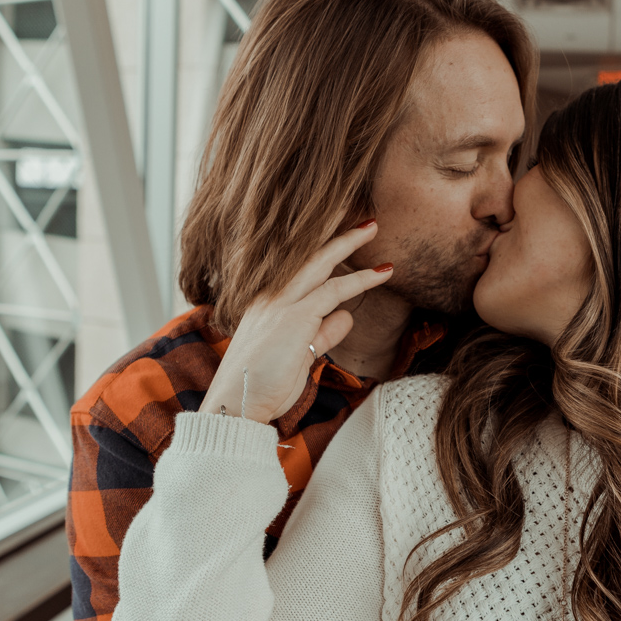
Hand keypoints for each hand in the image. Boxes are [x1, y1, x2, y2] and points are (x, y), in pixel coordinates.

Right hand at [198, 221, 393, 423]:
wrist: (238, 405)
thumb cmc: (263, 384)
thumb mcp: (299, 355)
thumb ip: (321, 334)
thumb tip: (345, 316)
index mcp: (267, 303)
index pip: (296, 266)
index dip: (319, 248)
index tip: (338, 232)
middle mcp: (270, 296)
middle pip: (306, 253)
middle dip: (333, 231)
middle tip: (358, 215)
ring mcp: (280, 304)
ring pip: (321, 263)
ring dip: (350, 243)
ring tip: (374, 227)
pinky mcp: (295, 318)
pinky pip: (334, 290)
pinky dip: (361, 279)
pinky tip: (382, 272)